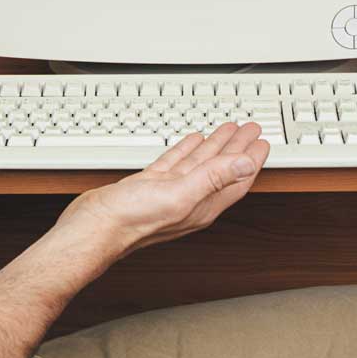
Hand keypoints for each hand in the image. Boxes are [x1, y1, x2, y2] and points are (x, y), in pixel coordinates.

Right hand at [59, 122, 269, 261]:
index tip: (262, 142)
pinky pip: (175, 164)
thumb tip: (245, 163)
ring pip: (199, 164)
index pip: (236, 179)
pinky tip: (192, 141)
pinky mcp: (150, 187)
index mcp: (202, 205)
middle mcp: (189, 200)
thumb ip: (213, 178)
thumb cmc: (132, 220)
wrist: (94, 228)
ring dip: (215, 146)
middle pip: (221, 169)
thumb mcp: (180, 194)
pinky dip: (186, 150)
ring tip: (228, 129)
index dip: (251, 160)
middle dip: (237, 148)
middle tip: (251, 129)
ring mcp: (169, 193)